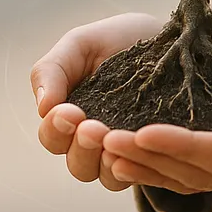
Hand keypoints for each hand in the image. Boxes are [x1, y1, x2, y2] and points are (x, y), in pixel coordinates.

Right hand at [30, 11, 164, 191]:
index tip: (69, 113)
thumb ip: (52, 70)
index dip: (55, 129)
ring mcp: (124, 147)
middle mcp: (95, 139)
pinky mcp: (152, 150)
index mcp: (70, 117)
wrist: (169, 36)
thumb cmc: (117, 40)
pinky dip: (133, 166)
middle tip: (91, 128)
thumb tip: (42, 108)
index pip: (53, 137)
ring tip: (112, 141)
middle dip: (81, 148)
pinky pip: (139, 171)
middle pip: (77, 164)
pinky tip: (136, 149)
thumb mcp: (80, 45)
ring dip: (105, 162)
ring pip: (106, 175)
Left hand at [102, 25, 211, 198]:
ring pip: (192, 177)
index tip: (142, 130)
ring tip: (109, 148)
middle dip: (152, 156)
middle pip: (199, 171)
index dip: (180, 146)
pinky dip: (161, 164)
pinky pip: (195, 171)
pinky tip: (133, 153)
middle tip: (108, 138)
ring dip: (149, 165)